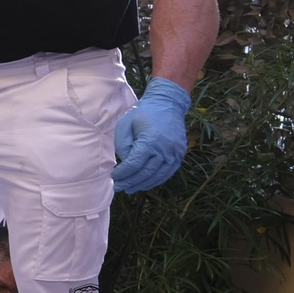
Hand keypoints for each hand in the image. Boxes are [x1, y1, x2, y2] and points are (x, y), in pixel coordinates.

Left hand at [112, 77, 190, 193]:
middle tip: (119, 187)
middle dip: (130, 182)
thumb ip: (123, 146)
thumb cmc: (143, 113)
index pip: (133, 164)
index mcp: (150, 141)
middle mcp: (165, 149)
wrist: (167, 103)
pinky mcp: (180, 153)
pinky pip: (168, 172)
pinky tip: (145, 184)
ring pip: (157, 175)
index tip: (113, 177)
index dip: (122, 174)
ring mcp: (174, 152)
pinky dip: (156, 180)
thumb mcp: (125, 125)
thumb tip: (125, 164)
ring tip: (130, 189)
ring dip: (142, 184)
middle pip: (145, 173)